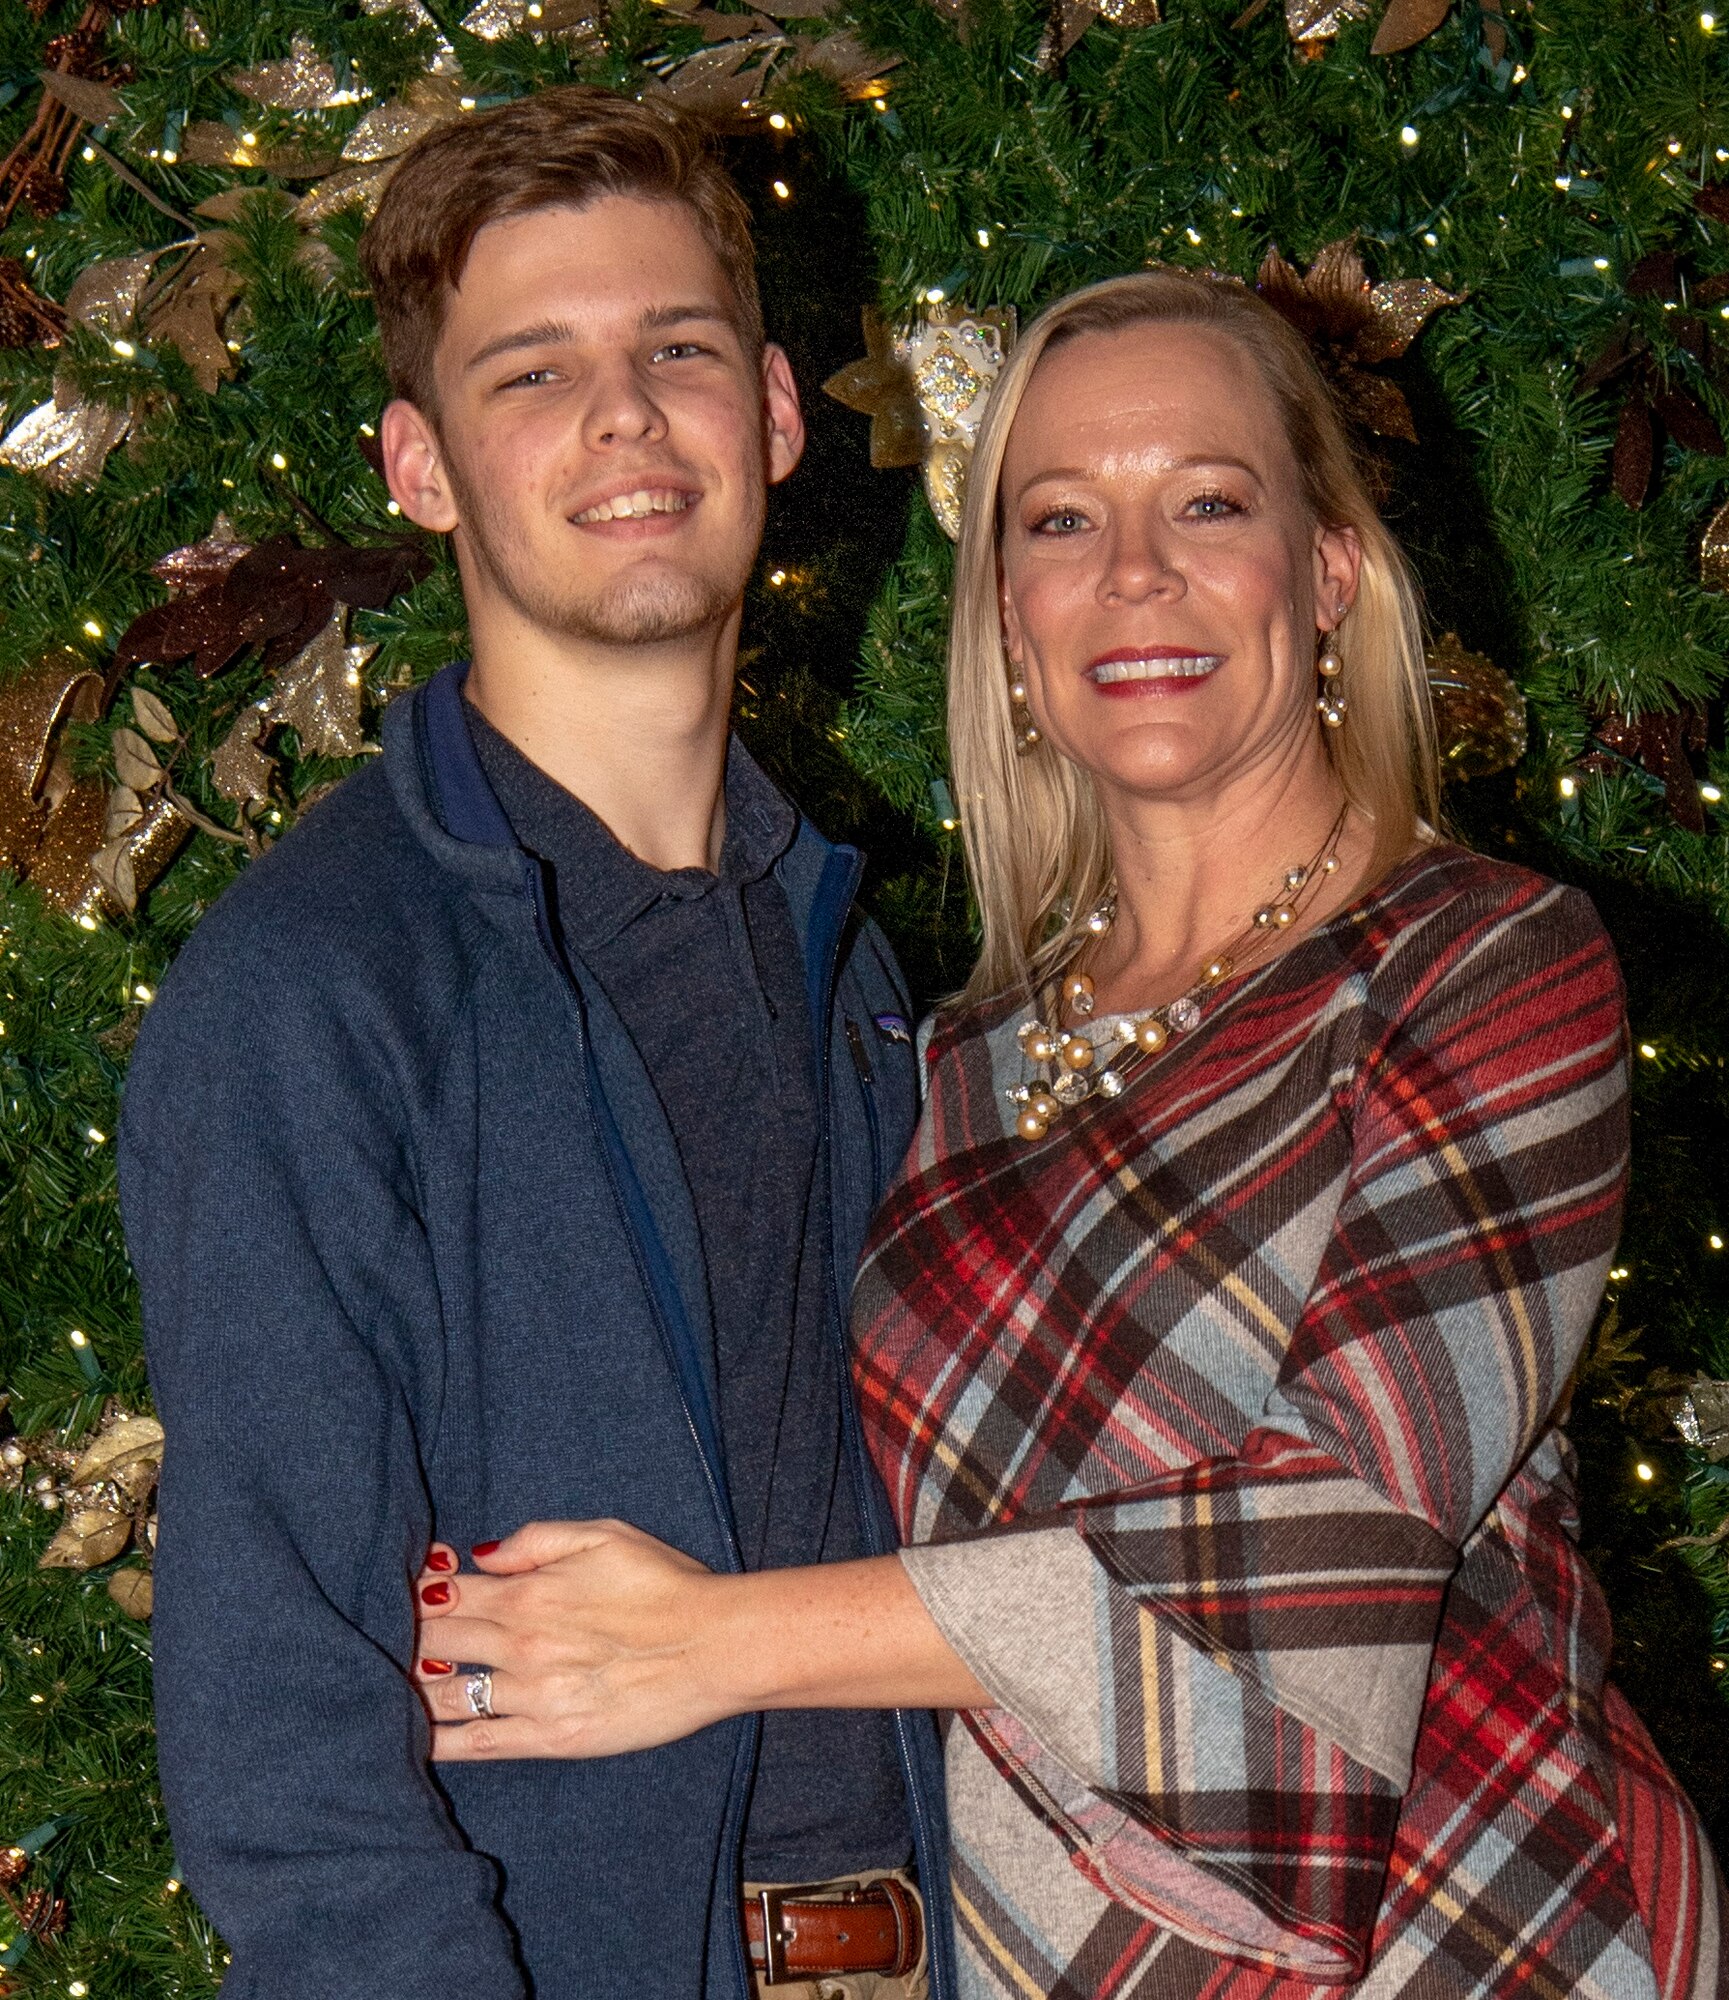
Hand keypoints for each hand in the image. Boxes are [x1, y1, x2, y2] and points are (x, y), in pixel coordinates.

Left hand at [412, 1520, 726, 1761]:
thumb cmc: (666, 1584)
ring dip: (408, 1690)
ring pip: (445, 1694)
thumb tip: (480, 1554)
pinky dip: (437, 1742)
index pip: (442, 1593)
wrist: (715, 1645)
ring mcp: (531, 1694)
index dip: (410, 1595)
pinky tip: (408, 1741)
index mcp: (528, 1589)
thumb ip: (536, 1538)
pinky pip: (477, 1744)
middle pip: (432, 1642)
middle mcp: (520, 1642)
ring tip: (383, 1690)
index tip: (390, 1598)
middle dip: (400, 1641)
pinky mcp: (550, 1737)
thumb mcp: (604, 1535)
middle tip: (374, 1644)